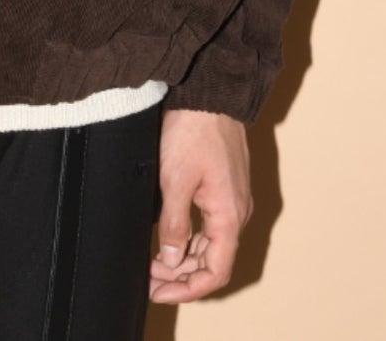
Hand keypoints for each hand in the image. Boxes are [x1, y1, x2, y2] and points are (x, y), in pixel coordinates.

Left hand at [149, 107, 251, 303]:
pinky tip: (168, 238)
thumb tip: (171, 260)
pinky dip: (190, 238)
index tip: (158, 291)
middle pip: (213, 261)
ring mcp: (232, 200)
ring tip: (152, 262)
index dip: (187, 289)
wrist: (209, 93)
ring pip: (210, 244)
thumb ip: (173, 224)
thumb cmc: (193, 130)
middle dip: (180, 275)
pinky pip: (210, 226)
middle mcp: (237, 213)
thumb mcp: (174, 180)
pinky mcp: (223, 188)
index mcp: (229, 216)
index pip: (215, 272)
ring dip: (184, 257)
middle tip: (148, 278)